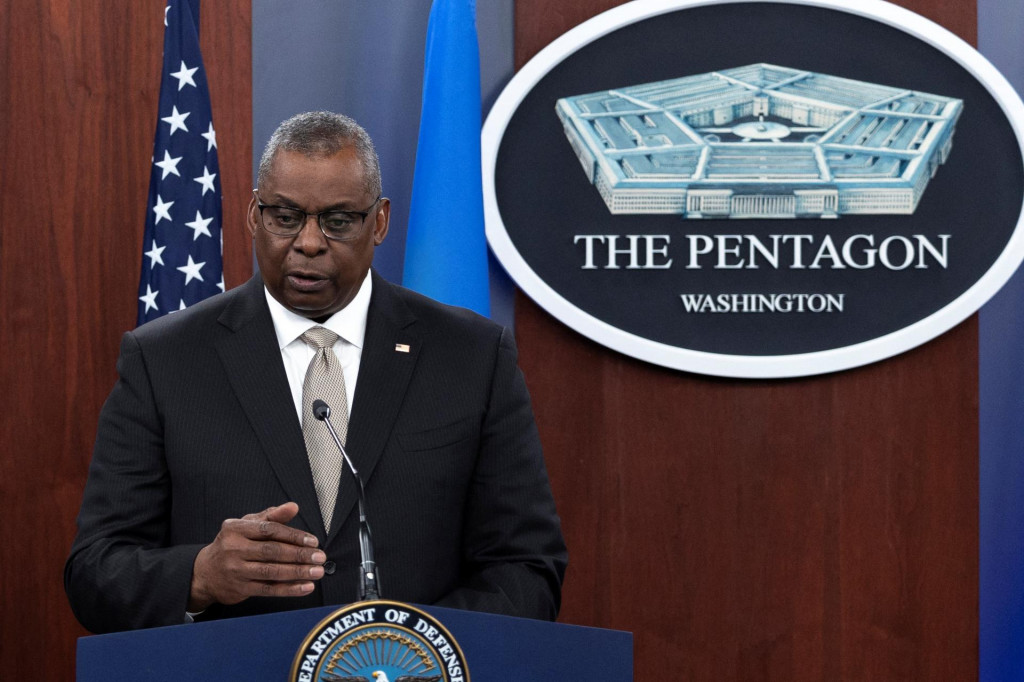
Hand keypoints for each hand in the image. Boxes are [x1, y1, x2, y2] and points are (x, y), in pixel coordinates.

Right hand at [188, 502, 323, 611]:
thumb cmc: (232, 544)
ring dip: (298, 572)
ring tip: (316, 572)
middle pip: (272, 551)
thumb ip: (272, 516)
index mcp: (236, 529)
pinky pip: (269, 589)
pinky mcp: (240, 589)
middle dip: (299, 555)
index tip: (312, 541)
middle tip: (319, 557)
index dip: (293, 536)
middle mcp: (234, 549)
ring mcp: (236, 570)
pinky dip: (289, 589)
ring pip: (272, 572)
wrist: (205, 573)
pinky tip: (305, 586)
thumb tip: (293, 507)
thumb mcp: (247, 524)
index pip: (269, 530)